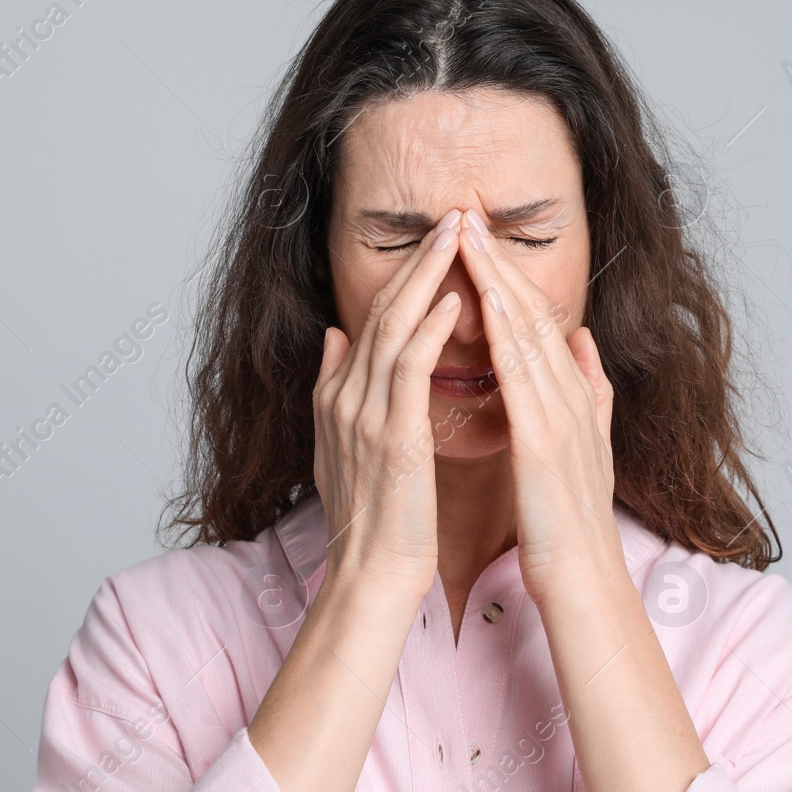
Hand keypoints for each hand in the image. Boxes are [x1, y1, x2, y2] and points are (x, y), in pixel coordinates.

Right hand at [312, 208, 466, 599]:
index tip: (435, 241)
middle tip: (452, 216)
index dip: (403, 276)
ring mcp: (363, 414)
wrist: (371, 575)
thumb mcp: (340, 446)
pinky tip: (452, 298)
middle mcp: (344, 397)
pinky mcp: (391, 435)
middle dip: (418, 260)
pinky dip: (427, 327)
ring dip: (427, 276)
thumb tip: (333, 336)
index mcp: (338, 398)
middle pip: (381, 310)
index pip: (371, 321)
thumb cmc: (372, 520)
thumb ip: (335, 388)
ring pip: (393, 326)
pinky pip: (408, 367)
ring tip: (457, 235)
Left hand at [454, 208, 622, 600]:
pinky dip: (505, 337)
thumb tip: (582, 341)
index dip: (509, 276)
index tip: (479, 238)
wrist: (583, 578)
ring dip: (499, 282)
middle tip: (469, 215)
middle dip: (500, 263)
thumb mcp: (583, 446)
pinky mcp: (546, 441)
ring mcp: (563, 415)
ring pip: (529, 333)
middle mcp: (573, 395)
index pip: (538, 322)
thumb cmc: (571, 521)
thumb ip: (587, 390)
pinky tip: (487, 305)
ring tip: (470, 239)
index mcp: (573, 396)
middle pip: (533, 314)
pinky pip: (523, 377)